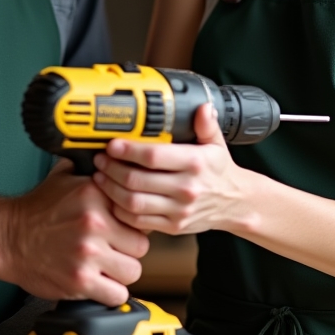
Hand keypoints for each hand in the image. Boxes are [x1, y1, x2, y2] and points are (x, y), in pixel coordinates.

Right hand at [0, 160, 149, 305]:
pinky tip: (100, 284)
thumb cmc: (34, 211)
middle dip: (129, 249)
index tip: (124, 228)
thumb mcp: (63, 177)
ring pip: (133, 270)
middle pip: (141, 244)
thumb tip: (111, 163)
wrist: (6, 237)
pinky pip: (116, 294)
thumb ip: (90, 170)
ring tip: (107, 268)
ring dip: (121, 273)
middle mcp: (94, 222)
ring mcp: (88, 253)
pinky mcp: (80, 281)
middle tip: (115, 250)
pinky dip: (111, 293)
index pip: (137, 212)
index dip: (133, 222)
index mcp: (95, 194)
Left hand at [92, 103, 253, 235]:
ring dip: (111, 189)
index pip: (154, 157)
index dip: (128, 150)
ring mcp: (178, 210)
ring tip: (100, 176)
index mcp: (195, 163)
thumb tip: (202, 107)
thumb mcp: (217, 144)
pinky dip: (119, 210)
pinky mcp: (172, 227)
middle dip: (112, 168)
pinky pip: (138, 221)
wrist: (235, 203)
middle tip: (100, 158)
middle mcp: (186, 188)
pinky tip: (111, 197)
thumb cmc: (219, 170)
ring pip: (134, 203)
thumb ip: (206, 124)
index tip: (112, 144)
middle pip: (138, 180)